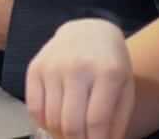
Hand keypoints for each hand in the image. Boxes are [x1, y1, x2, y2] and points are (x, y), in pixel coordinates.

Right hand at [26, 19, 135, 138]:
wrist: (88, 30)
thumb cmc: (111, 63)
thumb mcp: (125, 88)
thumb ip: (117, 120)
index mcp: (107, 73)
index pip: (96, 121)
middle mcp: (77, 68)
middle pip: (71, 123)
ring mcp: (52, 66)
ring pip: (51, 118)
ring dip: (60, 134)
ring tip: (70, 134)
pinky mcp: (35, 67)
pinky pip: (34, 107)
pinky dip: (43, 123)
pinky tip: (54, 122)